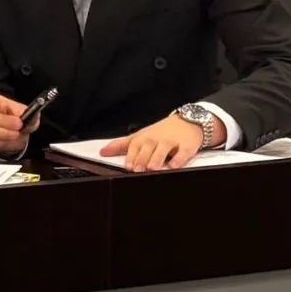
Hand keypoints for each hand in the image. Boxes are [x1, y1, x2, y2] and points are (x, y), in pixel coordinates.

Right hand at [0, 92, 35, 155]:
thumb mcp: (30, 114)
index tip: (7, 107)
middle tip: (19, 124)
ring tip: (17, 134)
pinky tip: (14, 140)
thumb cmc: (22, 119)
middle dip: (5, 121)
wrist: (21, 134)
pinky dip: (6, 143)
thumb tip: (32, 114)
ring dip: (5, 133)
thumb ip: (31, 113)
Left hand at [100, 113, 221, 171]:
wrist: (188, 122)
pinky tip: (174, 166)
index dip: (131, 155)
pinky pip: (183, 153)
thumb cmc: (161, 132)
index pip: (135, 146)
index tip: (127, 165)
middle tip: (137, 169)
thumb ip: (121, 145)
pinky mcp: (187, 146)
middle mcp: (156, 139)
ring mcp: (172, 142)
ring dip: (157, 158)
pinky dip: (179, 159)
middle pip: (148, 148)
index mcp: (144, 138)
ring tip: (152, 168)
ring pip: (163, 150)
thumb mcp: (140, 136)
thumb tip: (102, 151)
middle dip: (141, 159)